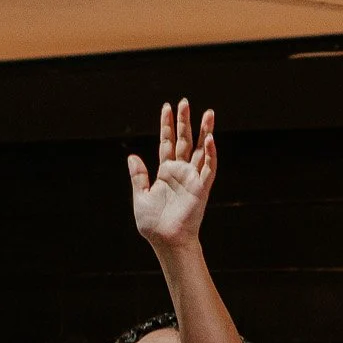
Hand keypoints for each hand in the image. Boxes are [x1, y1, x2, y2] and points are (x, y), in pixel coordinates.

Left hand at [127, 99, 216, 257]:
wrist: (166, 240)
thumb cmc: (154, 224)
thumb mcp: (140, 196)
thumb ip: (138, 176)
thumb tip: (132, 156)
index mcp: (165, 172)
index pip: (167, 142)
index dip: (167, 125)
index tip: (167, 107)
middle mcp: (180, 171)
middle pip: (184, 140)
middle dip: (185, 121)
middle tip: (185, 102)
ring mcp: (192, 178)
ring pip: (200, 149)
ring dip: (204, 131)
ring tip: (207, 112)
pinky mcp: (202, 187)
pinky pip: (208, 167)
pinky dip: (210, 153)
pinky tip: (210, 138)